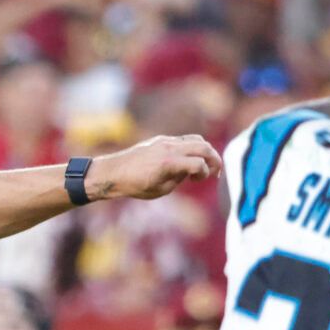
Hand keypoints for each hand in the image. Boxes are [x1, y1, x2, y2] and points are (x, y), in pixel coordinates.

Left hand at [88, 135, 222, 202]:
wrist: (114, 172)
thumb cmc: (135, 185)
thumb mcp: (161, 190)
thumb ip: (180, 178)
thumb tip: (192, 169)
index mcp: (169, 163)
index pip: (199, 163)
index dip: (206, 173)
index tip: (200, 180)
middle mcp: (169, 148)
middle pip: (203, 147)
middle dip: (214, 159)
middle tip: (216, 171)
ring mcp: (165, 141)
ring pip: (196, 139)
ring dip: (204, 151)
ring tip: (203, 164)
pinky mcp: (161, 139)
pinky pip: (184, 139)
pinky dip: (192, 148)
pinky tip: (188, 160)